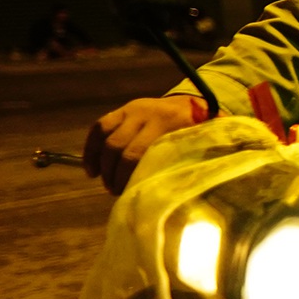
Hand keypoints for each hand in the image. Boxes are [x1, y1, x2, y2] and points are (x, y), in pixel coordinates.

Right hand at [84, 95, 205, 194]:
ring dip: (102, 165)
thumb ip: (202, 160)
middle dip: (116, 175)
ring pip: (107, 139)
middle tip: (117, 192)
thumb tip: (196, 189)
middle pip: (122, 149)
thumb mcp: (207, 143)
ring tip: (107, 184)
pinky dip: (91, 149)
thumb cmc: (201, 132)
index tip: (132, 194)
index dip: (131, 177)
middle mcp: (151, 114)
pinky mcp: (122, 109)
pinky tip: (92, 169)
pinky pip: (99, 128)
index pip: (142, 154)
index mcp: (174, 124)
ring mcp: (134, 110)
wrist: (192, 104)